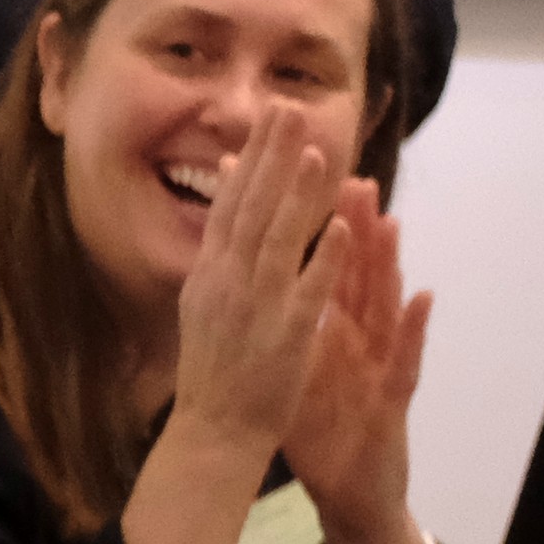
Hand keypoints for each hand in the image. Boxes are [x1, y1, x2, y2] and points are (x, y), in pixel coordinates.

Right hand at [167, 99, 360, 463]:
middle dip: (272, 159)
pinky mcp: (286, 335)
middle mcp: (227, 283)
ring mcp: (255, 308)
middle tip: (289, 111)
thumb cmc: (213, 369)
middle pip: (252, 210)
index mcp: (208, 274)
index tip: (270, 117)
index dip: (253, 158)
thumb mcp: (202, 302)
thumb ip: (217, 247)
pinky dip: (323, 257)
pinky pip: (308, 290)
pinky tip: (341, 227)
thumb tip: (226, 189)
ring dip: (297, 198)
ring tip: (316, 154)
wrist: (213, 432)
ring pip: (278, 242)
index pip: (231, 204)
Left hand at [274, 195, 431, 543]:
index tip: (291, 184)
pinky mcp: (394, 398)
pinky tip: (423, 297)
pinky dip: (414, 328)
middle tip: (350, 173)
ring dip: (389, 263)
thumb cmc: (322, 428)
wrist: (350, 491)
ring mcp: (380, 364)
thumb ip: (285, 324)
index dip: (306, 229)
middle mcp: (359, 339)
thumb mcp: (296, 367)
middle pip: (356, 275)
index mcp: (329, 330)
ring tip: (391, 218)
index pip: (317, 268)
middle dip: (354, 227)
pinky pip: (407, 359)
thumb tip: (254, 290)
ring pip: (386, 306)